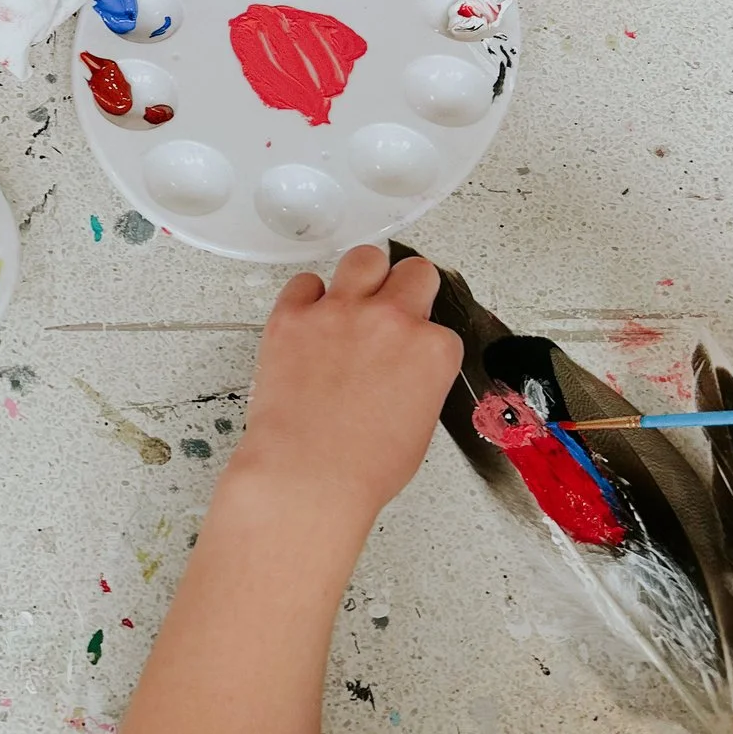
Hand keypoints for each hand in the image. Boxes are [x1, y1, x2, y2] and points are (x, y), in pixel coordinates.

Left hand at [238, 246, 460, 521]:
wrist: (307, 474)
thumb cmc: (363, 466)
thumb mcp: (419, 424)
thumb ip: (419, 378)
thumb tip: (403, 367)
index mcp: (432, 351)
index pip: (440, 325)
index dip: (423, 339)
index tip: (409, 350)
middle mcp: (391, 320)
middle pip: (414, 272)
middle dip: (407, 289)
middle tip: (391, 312)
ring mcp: (340, 312)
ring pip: (364, 258)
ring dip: (364, 276)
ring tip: (354, 300)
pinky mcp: (292, 316)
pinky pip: (304, 282)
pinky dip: (308, 297)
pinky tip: (310, 318)